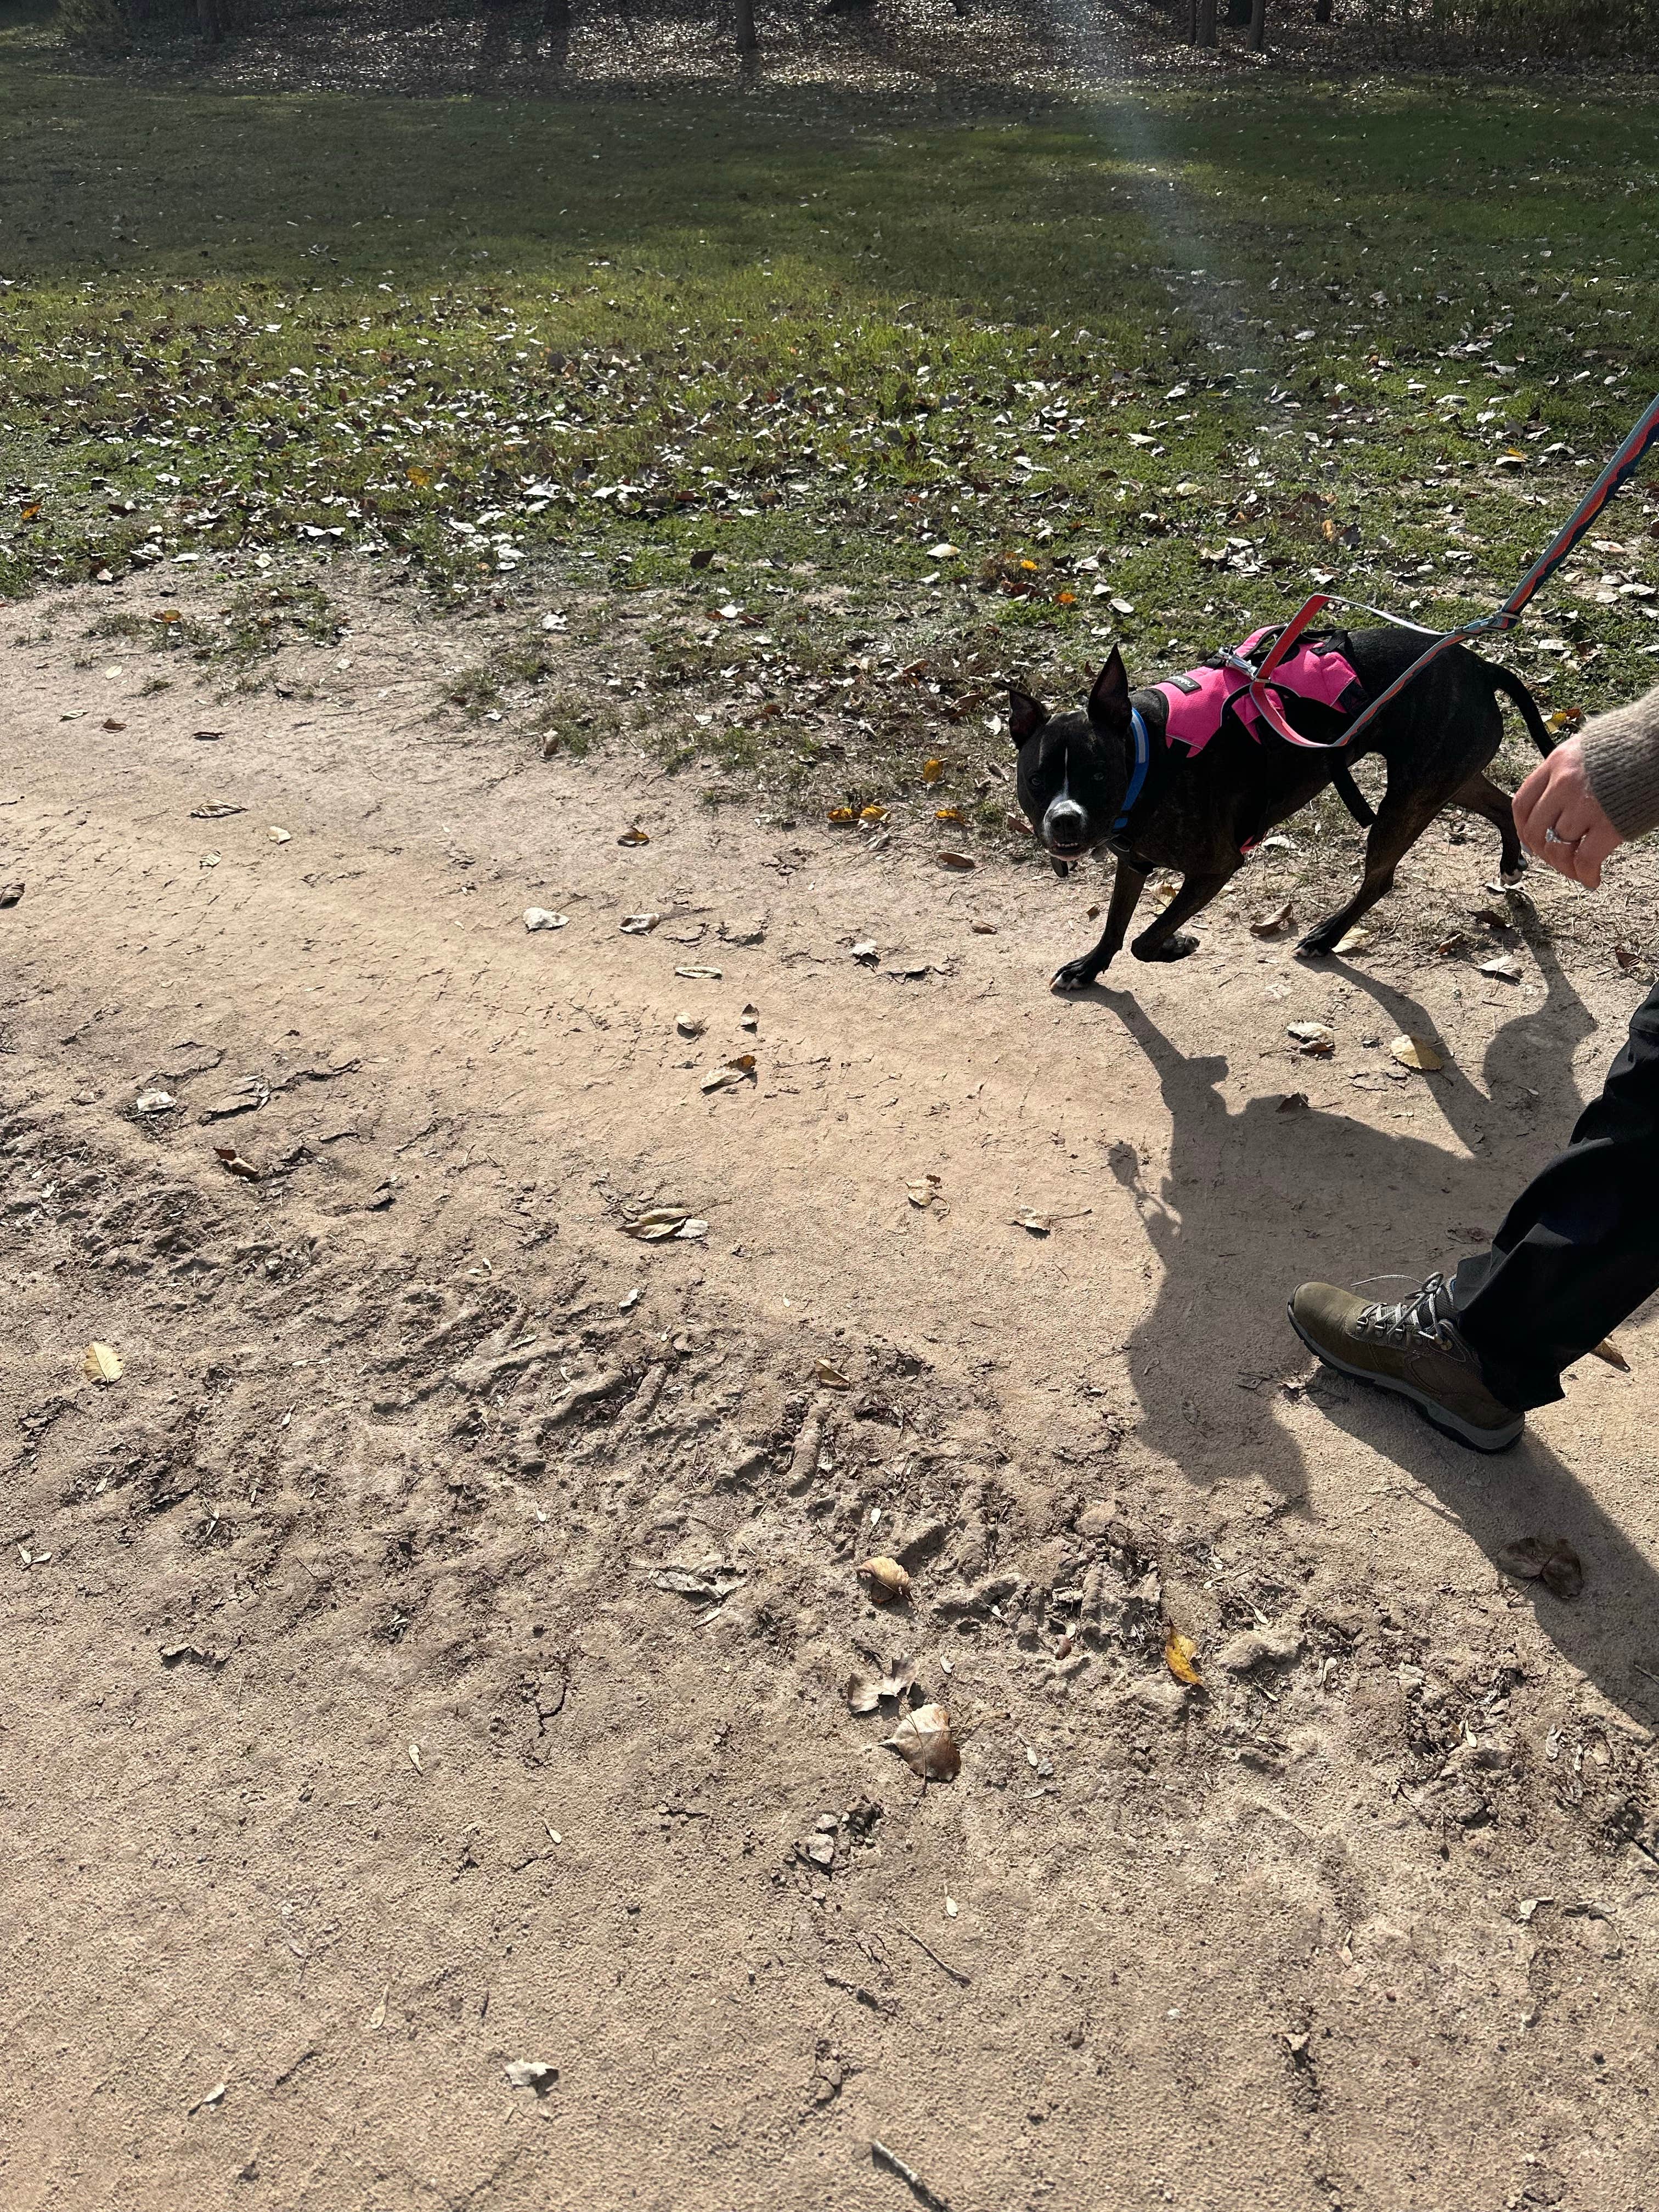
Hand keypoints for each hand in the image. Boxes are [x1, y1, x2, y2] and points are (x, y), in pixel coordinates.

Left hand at [1512, 737, 1622, 888]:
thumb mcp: (1587, 749)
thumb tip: (1554, 802)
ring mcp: (1585, 805)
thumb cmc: (1632, 745)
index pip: (1523, 803)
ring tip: (1577, 868)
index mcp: (1557, 764)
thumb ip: (1567, 773)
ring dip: (1565, 865)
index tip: (1531, 840)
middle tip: (1557, 859)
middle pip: (1536, 830)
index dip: (1523, 828)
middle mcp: (1565, 784)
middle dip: (1544, 852)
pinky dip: (1585, 874)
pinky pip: (1585, 859)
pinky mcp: (1610, 824)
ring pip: (1558, 846)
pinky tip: (1592, 879)